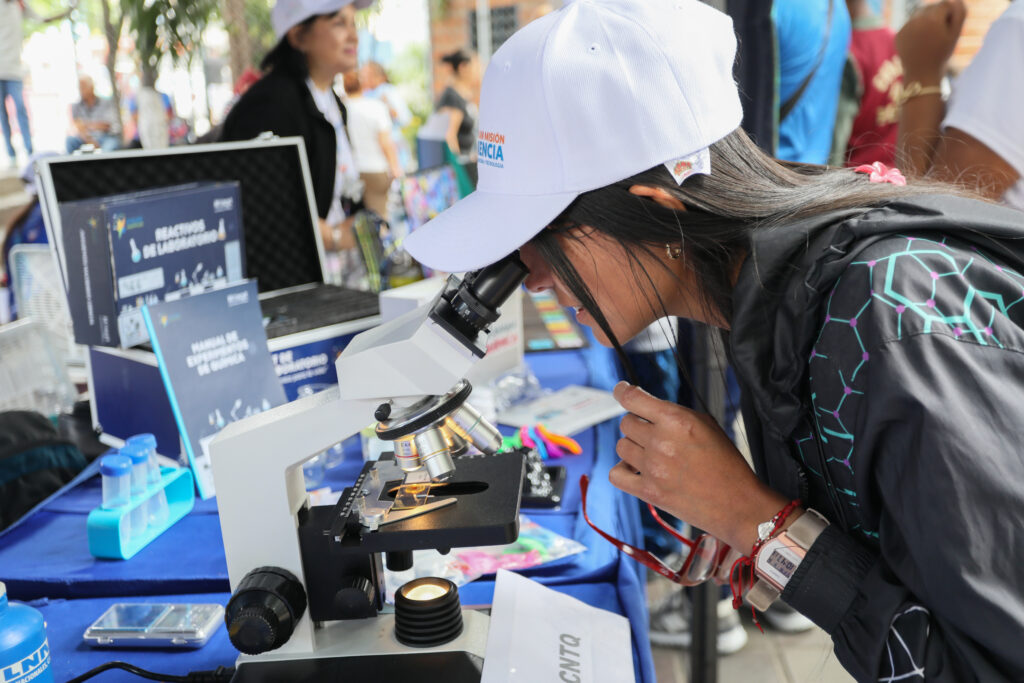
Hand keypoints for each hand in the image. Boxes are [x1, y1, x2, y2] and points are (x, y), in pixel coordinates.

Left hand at [610, 382, 789, 550]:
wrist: (737, 503)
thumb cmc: (726, 463)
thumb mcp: (706, 425)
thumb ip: (674, 414)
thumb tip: (647, 409)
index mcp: (677, 420)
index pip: (633, 398)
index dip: (622, 391)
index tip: (620, 390)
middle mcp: (661, 441)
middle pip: (626, 423)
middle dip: (638, 426)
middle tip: (655, 436)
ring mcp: (652, 468)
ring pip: (621, 446)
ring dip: (633, 448)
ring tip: (651, 455)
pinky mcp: (648, 492)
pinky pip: (615, 474)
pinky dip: (623, 471)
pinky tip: (638, 471)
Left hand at [895, 0, 966, 81]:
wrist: (921, 74)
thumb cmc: (942, 54)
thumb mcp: (956, 34)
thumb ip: (960, 13)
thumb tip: (955, 0)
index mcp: (932, 19)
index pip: (945, 4)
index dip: (949, 17)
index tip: (948, 30)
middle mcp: (916, 20)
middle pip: (931, 7)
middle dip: (937, 17)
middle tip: (939, 35)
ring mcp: (905, 27)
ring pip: (919, 14)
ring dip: (926, 21)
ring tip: (930, 38)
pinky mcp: (898, 34)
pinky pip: (910, 25)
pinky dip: (916, 30)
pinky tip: (920, 43)